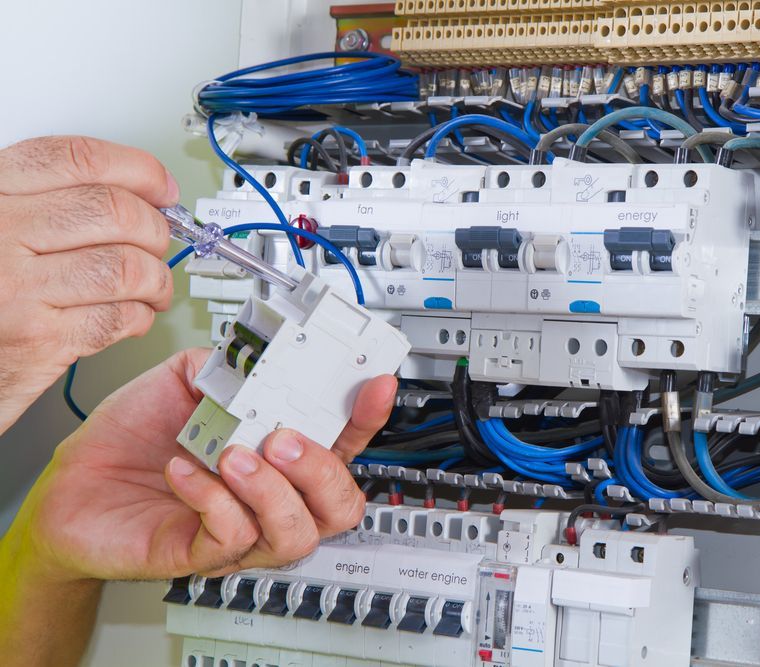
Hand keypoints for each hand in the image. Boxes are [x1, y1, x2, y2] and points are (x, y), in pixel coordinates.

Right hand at [0, 136, 178, 434]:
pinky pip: (117, 317)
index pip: (77, 160)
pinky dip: (140, 316)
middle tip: (158, 243)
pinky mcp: (37, 340)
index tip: (161, 187)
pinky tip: (132, 314)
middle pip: (112, 211)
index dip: (137, 170)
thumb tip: (139, 190)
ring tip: (153, 286)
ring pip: (125, 266)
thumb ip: (52, 200)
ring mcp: (16, 288)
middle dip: (155, 229)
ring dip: (156, 278)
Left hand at [8, 347, 395, 583]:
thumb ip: (227, 364)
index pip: (343, 442)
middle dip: (324, 468)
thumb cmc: (131, 439)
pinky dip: (213, 500)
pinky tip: (187, 471)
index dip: (366, 416)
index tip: (373, 383)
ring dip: (273, 490)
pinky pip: (230, 538)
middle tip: (284, 437)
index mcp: (278, 453)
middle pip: (341, 504)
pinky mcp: (200, 552)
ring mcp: (241, 529)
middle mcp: (270, 497)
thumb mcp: (184, 383)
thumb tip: (255, 349)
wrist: (70, 486)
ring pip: (296, 531)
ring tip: (234, 456)